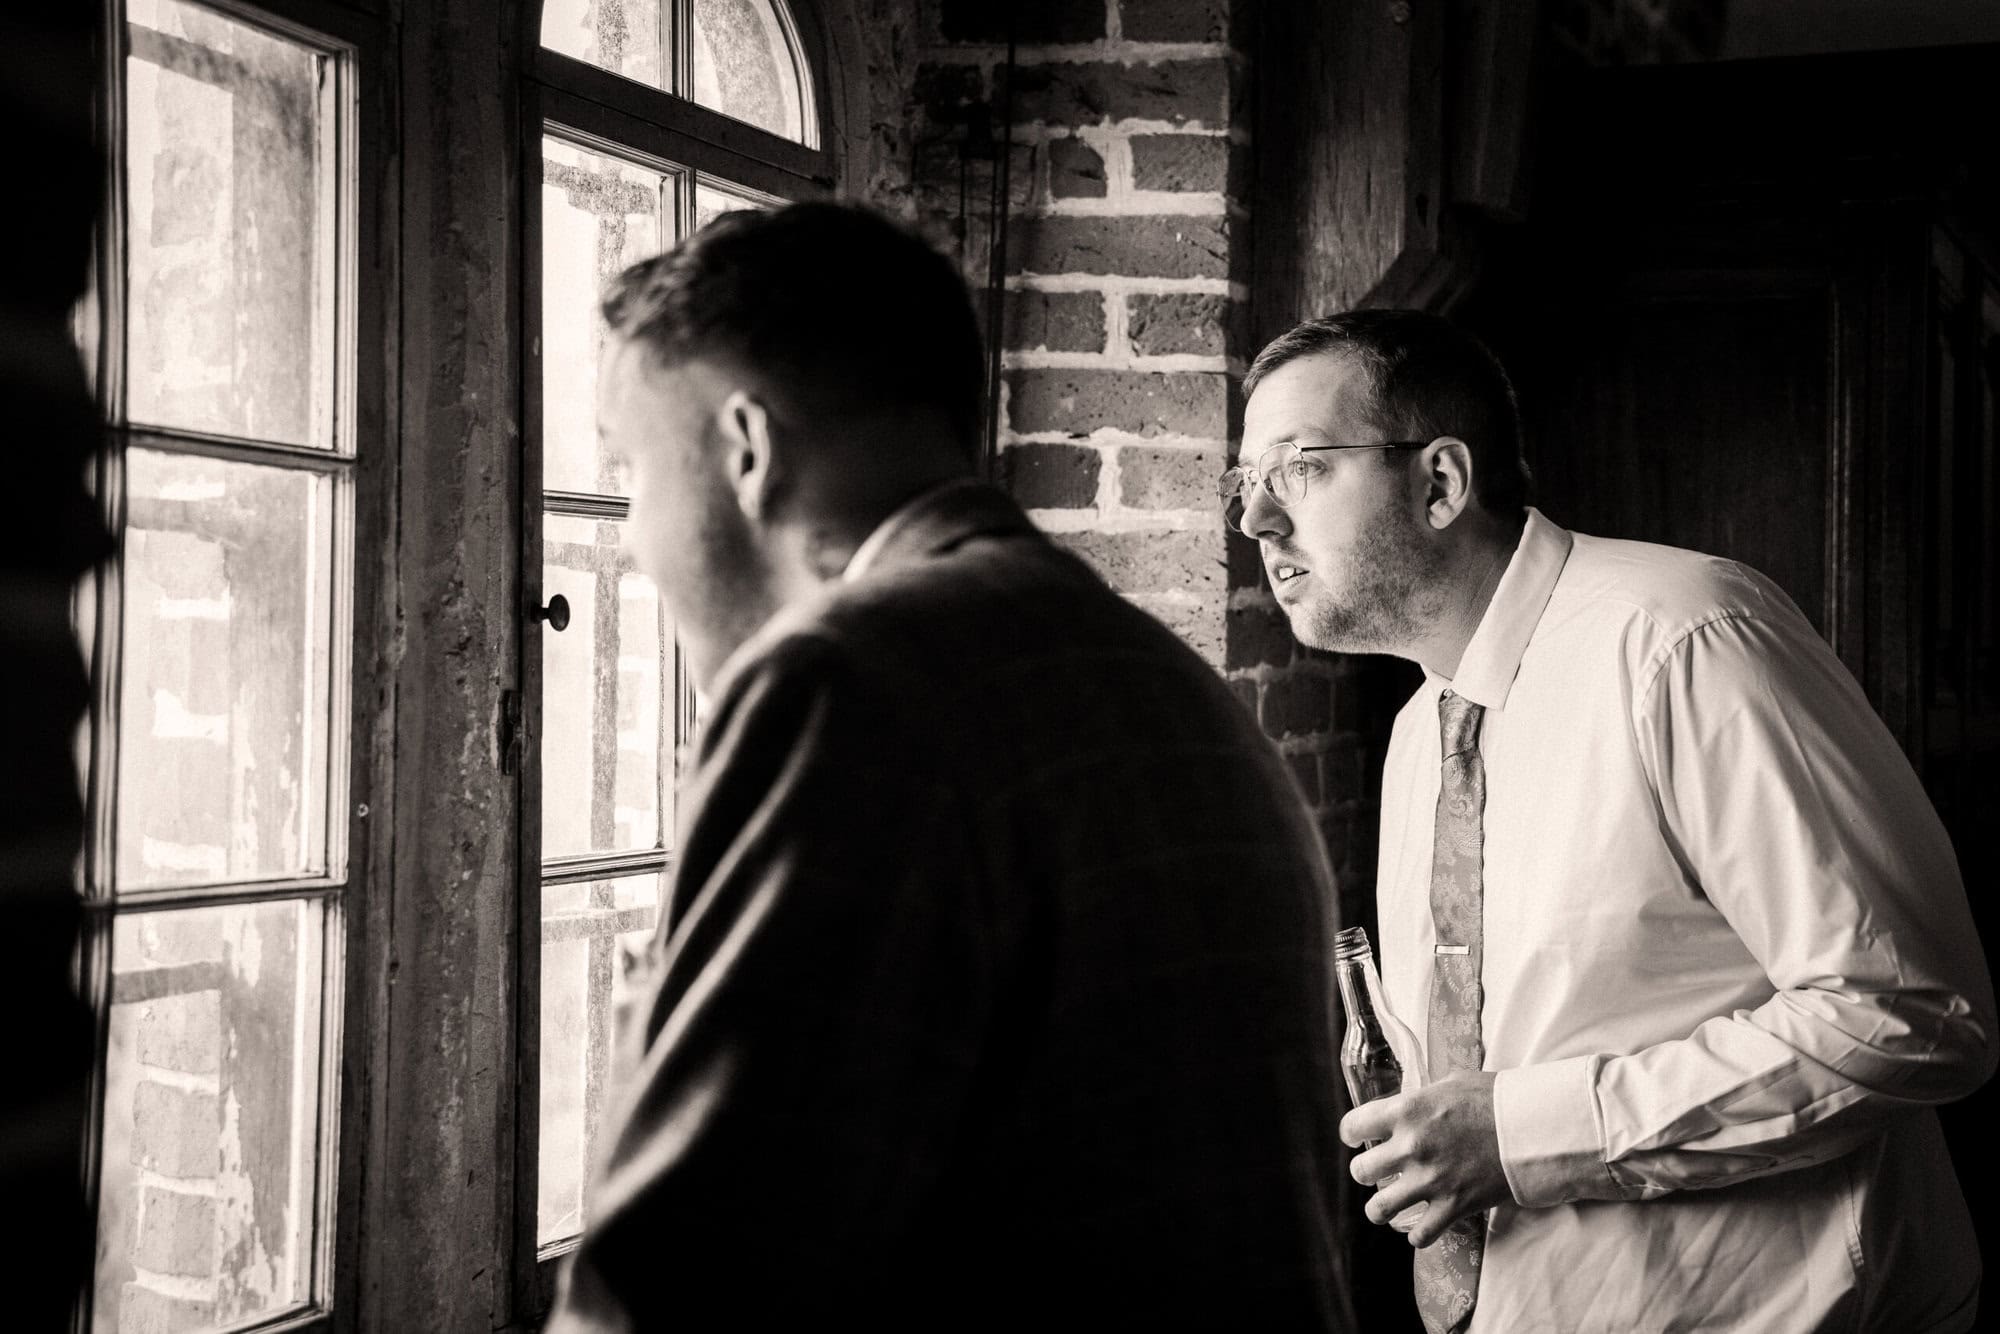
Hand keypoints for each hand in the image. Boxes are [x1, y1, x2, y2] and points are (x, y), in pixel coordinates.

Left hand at [1340, 1070, 1510, 1247]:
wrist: (1533, 1126)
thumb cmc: (1494, 1098)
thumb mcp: (1451, 1084)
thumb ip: (1423, 1097)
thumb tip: (1409, 1103)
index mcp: (1407, 1111)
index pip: (1353, 1125)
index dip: (1352, 1133)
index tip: (1356, 1137)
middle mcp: (1412, 1146)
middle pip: (1360, 1171)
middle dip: (1365, 1172)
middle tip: (1377, 1170)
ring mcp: (1431, 1180)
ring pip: (1379, 1209)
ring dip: (1379, 1209)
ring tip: (1386, 1206)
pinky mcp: (1454, 1206)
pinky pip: (1420, 1236)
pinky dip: (1418, 1235)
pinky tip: (1421, 1226)